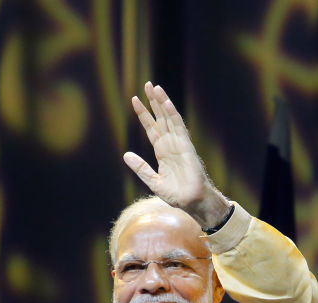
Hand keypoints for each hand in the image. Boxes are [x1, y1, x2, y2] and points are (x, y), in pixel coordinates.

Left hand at [123, 81, 230, 228]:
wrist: (192, 202)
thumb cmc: (176, 194)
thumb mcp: (153, 181)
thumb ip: (140, 168)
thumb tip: (125, 154)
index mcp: (162, 151)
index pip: (151, 128)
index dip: (143, 114)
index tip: (135, 99)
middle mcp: (170, 144)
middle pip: (160, 118)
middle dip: (154, 102)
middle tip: (148, 85)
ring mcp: (179, 144)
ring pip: (169, 119)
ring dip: (162, 103)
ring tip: (155, 88)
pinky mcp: (187, 147)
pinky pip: (179, 128)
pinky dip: (173, 115)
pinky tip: (167, 104)